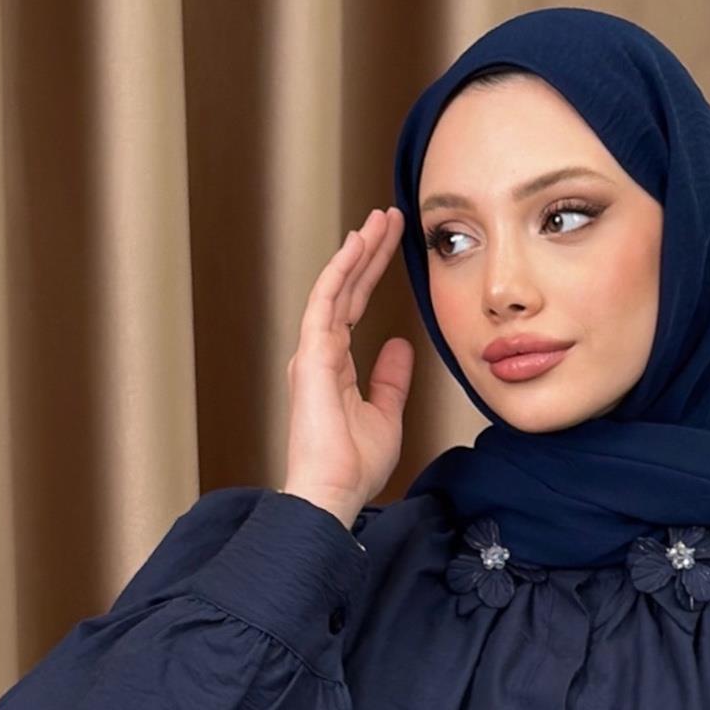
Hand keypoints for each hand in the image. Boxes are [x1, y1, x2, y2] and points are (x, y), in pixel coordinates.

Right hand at [281, 209, 417, 523]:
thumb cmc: (353, 466)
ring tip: (378, 220)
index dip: (371, 272)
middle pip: (345, 288)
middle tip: (387, 217)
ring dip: (356, 251)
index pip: (354, 305)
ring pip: (334, 287)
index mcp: (333, 365)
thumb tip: (398, 347)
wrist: (334, 493)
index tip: (390, 242)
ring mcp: (312, 352)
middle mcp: (319, 353)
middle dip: (367, 250)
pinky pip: (324, 302)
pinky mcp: (311, 356)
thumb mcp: (385, 415)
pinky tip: (356, 246)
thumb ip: (390, 379)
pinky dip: (340, 271)